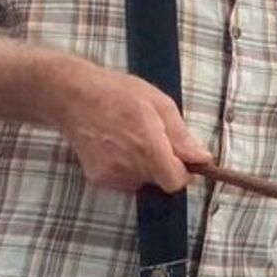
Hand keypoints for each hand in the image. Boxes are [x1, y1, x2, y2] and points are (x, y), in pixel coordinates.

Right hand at [48, 62, 211, 192]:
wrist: (74, 97)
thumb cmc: (119, 94)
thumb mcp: (161, 104)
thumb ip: (182, 136)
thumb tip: (202, 158)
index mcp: (149, 148)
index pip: (175, 182)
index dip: (185, 172)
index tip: (184, 157)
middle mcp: (129, 167)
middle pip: (161, 182)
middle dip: (166, 165)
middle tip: (155, 139)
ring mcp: (111, 176)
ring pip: (143, 182)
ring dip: (146, 167)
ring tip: (133, 138)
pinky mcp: (97, 179)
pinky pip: (124, 181)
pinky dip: (128, 169)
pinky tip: (119, 146)